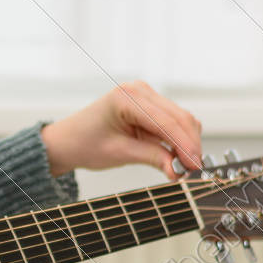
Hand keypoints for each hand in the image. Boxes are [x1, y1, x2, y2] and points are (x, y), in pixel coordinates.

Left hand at [40, 81, 202, 180]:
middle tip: (194, 172)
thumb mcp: (119, 153)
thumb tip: (180, 170)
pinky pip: (173, 120)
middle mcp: (138, 90)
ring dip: (187, 142)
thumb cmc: (84, 144)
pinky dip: (179, 138)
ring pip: (180, 119)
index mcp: (126, 98)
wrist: (67, 141)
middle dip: (190, 145)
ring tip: (185, 168)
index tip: (195, 167)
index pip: (167, 122)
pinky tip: (177, 156)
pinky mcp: (149, 104)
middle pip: (179, 118)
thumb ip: (152, 158)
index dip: (186, 146)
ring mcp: (144, 94)